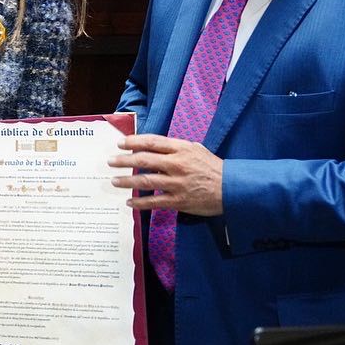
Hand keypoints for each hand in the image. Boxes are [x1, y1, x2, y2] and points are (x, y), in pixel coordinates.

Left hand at [108, 134, 224, 216]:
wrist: (234, 189)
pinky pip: (154, 202)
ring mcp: (177, 183)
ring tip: (114, 181)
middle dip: (124, 160)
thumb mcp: (196, 150)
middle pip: (144, 159)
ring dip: (127, 180)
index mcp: (182, 149)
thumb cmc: (213, 167)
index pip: (152, 142)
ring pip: (145, 180)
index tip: (120, 143)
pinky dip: (140, 202)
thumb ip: (175, 149)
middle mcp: (177, 164)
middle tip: (110, 161)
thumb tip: (152, 148)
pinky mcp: (179, 201)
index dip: (134, 141)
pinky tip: (129, 202)